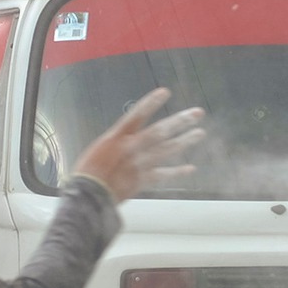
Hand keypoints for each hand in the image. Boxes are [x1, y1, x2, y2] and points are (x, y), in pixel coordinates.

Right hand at [71, 88, 205, 201]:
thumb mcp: (99, 149)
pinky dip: (177, 172)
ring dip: (185, 141)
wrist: (87, 195)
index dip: (151, 103)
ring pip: (166, 150)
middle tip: (198, 113)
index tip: (165, 92)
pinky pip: (163, 175)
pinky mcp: (142, 181)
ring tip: (200, 134)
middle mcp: (131, 148)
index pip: (137, 115)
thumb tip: (129, 140)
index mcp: (117, 137)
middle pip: (160, 132)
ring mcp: (139, 164)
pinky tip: (191, 168)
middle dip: (180, 121)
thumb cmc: (87, 172)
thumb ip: (117, 143)